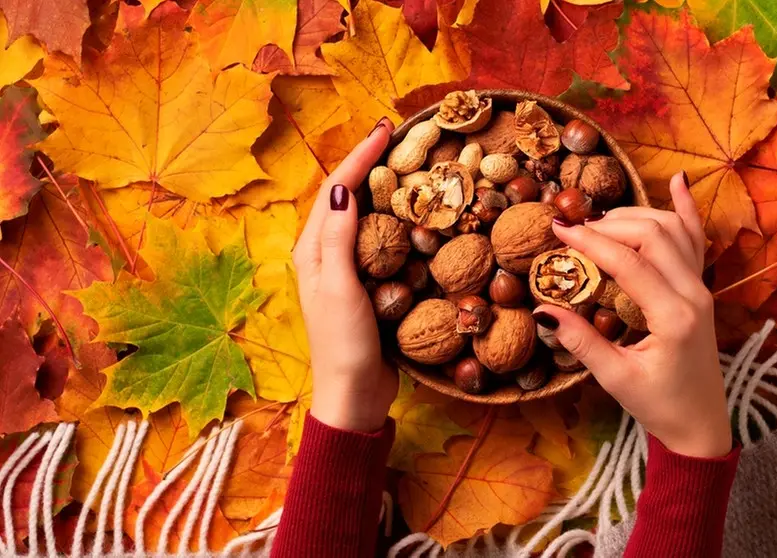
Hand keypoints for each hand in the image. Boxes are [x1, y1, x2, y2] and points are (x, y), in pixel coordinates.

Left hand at [292, 118, 397, 431]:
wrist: (354, 394)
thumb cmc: (343, 343)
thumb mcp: (338, 287)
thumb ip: (339, 238)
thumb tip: (341, 188)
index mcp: (313, 249)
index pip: (336, 189)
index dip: (360, 157)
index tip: (386, 129)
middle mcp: (327, 253)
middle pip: (349, 196)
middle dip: (372, 164)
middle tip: (402, 137)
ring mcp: (349, 269)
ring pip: (367, 216)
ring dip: (385, 188)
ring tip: (411, 164)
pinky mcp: (369, 285)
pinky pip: (383, 240)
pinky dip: (398, 219)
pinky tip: (418, 214)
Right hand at [533, 173, 730, 457]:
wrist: (701, 423)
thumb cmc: (659, 405)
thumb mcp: (614, 378)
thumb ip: (581, 341)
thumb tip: (544, 308)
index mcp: (673, 317)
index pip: (628, 263)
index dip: (590, 242)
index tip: (558, 231)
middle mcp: (694, 294)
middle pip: (653, 234)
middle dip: (610, 224)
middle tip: (574, 228)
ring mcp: (703, 288)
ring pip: (673, 230)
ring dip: (636, 216)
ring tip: (598, 222)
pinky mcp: (702, 288)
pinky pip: (695, 239)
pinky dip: (686, 210)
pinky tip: (677, 182)